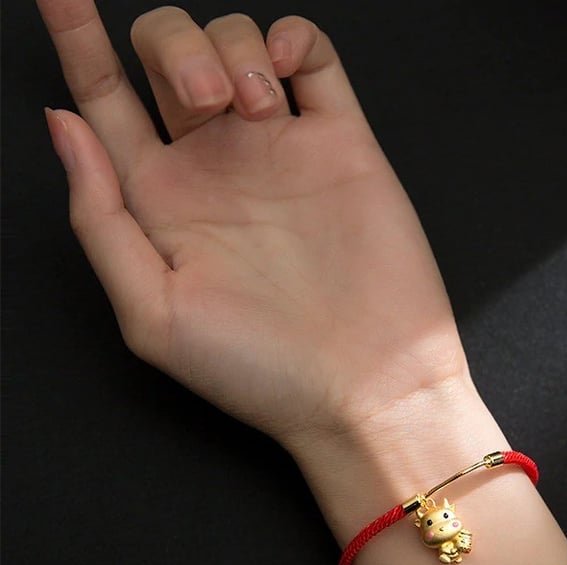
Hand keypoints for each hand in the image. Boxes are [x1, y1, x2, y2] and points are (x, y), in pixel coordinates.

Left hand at [38, 1, 467, 448]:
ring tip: (254, 110)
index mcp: (164, 207)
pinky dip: (292, 38)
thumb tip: (61, 126)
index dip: (75, 41)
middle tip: (204, 102)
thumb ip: (100, 219)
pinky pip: (314, 58)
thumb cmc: (262, 371)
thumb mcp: (153, 314)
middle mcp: (218, 170)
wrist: (366, 386)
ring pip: (237, 43)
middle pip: (167, 56)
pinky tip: (283, 68)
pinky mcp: (343, 146)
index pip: (104, 104)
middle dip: (172, 46)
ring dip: (230, 47)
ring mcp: (282, 152)